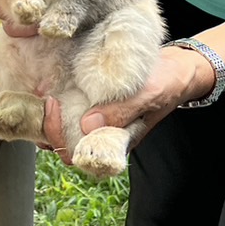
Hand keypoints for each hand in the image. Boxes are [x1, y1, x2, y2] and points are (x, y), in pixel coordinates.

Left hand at [38, 45, 212, 157]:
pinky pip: (72, 108)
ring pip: (65, 127)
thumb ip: (122, 112)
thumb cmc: (167, 84)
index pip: (79, 156)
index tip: (56, 107)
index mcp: (117, 142)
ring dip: (51, 114)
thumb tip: (87, 125)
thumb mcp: (148, 96)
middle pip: (66, 144)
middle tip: (48, 97)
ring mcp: (99, 119)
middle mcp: (104, 134)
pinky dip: (60, 98)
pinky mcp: (96, 103)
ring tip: (46, 91)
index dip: (59, 139)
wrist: (178, 69)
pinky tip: (53, 82)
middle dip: (48, 125)